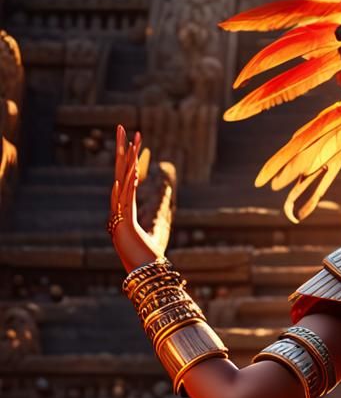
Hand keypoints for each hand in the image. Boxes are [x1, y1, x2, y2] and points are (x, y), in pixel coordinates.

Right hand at [108, 124, 162, 272]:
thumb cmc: (147, 255)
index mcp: (126, 205)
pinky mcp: (125, 223)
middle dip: (123, 148)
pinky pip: (125, 202)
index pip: (129, 174)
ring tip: (129, 141)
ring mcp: (120, 213)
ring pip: (124, 180)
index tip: (135, 140)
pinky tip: (124, 176)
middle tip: (124, 127)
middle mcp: (120, 206)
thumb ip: (156, 219)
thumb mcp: (155, 231)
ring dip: (128, 160)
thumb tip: (162, 212)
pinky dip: (125, 189)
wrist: (141, 270)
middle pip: (121, 170)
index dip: (132, 157)